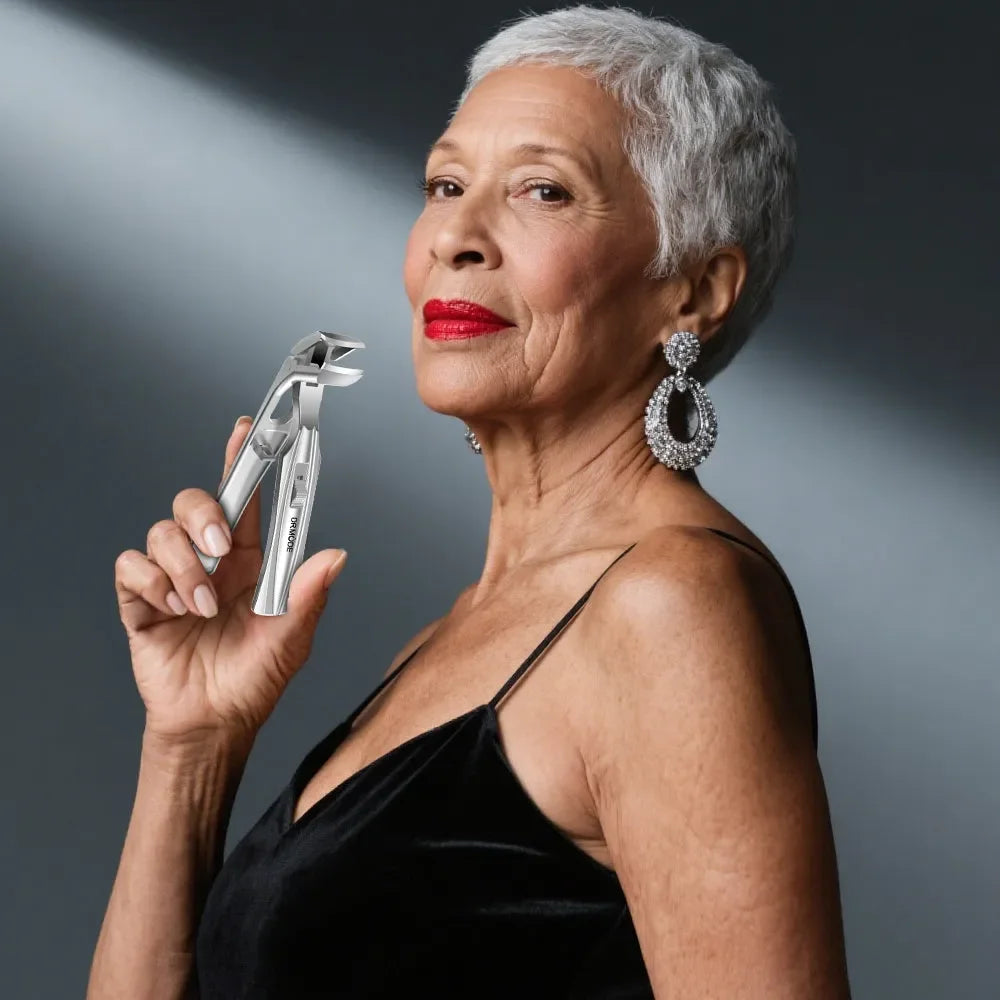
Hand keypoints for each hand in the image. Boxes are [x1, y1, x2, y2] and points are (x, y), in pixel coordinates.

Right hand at [114, 416, 348, 745]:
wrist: (213, 723)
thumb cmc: (255, 679)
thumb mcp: (291, 639)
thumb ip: (308, 596)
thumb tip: (335, 557)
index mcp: (250, 561)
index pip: (244, 500)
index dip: (242, 463)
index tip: (246, 432)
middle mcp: (211, 561)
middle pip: (194, 504)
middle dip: (203, 516)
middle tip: (219, 548)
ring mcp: (174, 578)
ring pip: (162, 533)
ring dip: (183, 567)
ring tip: (201, 607)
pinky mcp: (141, 600)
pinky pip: (131, 566)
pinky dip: (151, 583)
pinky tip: (170, 609)